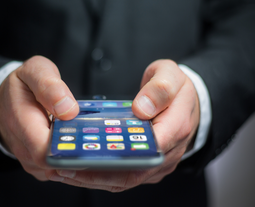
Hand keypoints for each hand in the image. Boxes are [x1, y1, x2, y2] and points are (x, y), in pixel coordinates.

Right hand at [0, 56, 78, 180]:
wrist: (3, 100)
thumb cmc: (21, 86)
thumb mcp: (35, 71)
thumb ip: (50, 86)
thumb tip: (69, 110)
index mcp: (23, 123)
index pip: (45, 153)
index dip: (70, 152)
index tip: (90, 142)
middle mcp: (24, 148)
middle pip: (57, 165)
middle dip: (81, 155)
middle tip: (98, 139)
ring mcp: (30, 160)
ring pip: (60, 171)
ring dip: (78, 158)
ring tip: (89, 139)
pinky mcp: (37, 165)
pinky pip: (59, 171)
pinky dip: (73, 161)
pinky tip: (80, 145)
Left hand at [47, 59, 199, 190]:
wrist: (189, 101)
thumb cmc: (177, 88)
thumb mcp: (171, 75)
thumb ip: (160, 88)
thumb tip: (141, 109)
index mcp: (176, 128)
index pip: (148, 150)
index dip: (118, 156)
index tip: (88, 154)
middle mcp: (169, 153)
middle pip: (132, 173)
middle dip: (97, 174)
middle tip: (65, 168)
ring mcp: (159, 163)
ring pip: (127, 179)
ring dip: (95, 179)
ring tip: (65, 171)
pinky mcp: (150, 167)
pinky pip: (126, 176)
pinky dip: (103, 176)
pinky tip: (80, 170)